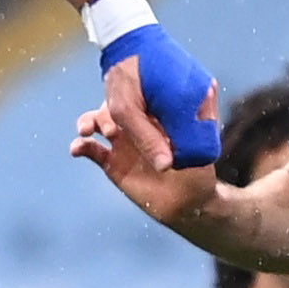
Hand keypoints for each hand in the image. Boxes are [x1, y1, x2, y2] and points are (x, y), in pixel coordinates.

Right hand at [72, 90, 217, 229]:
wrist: (188, 200)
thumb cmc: (198, 167)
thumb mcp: (203, 137)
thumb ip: (204, 115)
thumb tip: (211, 87)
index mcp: (153, 112)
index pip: (135, 95)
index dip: (126, 93)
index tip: (126, 102)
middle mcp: (135, 124)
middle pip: (112, 107)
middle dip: (106, 111)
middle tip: (111, 125)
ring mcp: (120, 141)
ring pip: (95, 123)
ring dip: (87, 122)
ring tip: (86, 129)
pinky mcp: (110, 162)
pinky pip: (90, 151)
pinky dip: (80, 146)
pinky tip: (77, 148)